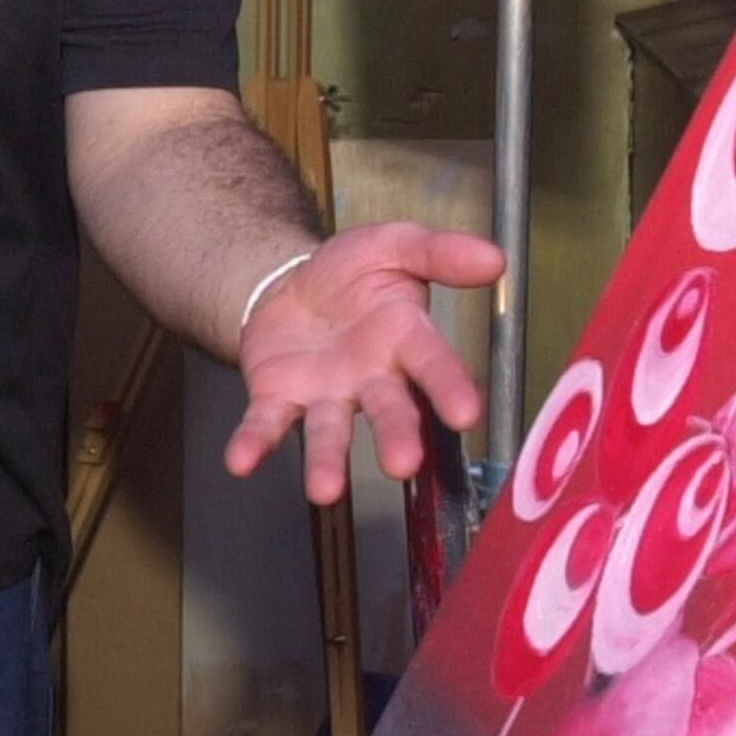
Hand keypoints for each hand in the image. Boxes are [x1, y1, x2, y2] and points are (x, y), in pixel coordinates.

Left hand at [225, 221, 504, 506]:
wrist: (292, 283)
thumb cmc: (354, 273)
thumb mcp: (395, 245)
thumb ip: (440, 252)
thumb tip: (496, 259)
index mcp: (406, 339)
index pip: (434, 364)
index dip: (450, 388)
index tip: (466, 414)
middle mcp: (372, 379)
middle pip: (389, 411)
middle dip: (397, 437)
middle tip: (403, 464)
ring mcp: (326, 395)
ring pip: (331, 432)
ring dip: (328, 462)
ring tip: (325, 490)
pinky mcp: (280, 399)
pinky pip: (268, 424)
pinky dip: (254, 444)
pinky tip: (240, 461)